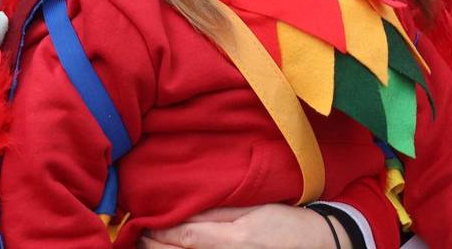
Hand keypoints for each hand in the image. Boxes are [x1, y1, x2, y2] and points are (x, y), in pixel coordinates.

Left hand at [139, 204, 350, 248]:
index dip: (160, 230)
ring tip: (146, 246)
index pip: (184, 235)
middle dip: (155, 247)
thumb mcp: (254, 208)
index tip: (142, 221)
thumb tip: (186, 207)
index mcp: (232, 240)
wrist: (315, 246)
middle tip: (136, 236)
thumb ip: (218, 210)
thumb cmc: (285, 223)